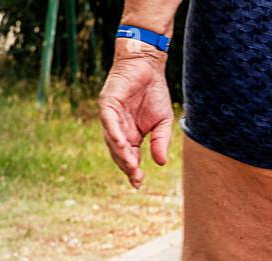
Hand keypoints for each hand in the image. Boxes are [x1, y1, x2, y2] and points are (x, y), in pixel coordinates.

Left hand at [98, 47, 173, 188]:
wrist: (148, 66)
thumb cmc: (154, 93)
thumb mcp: (163, 123)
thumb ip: (160, 142)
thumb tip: (161, 163)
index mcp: (130, 135)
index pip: (129, 157)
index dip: (133, 170)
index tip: (139, 184)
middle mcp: (117, 128)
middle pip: (118, 153)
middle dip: (127, 167)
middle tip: (136, 179)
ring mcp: (110, 117)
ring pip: (112, 141)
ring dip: (121, 155)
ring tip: (132, 168)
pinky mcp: (107, 104)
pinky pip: (109, 123)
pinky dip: (115, 135)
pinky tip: (123, 146)